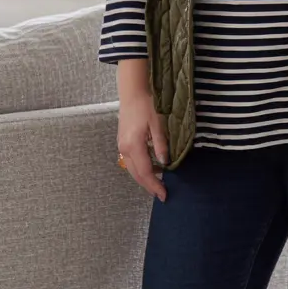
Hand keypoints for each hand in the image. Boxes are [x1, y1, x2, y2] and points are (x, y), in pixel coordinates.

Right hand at [117, 60, 168, 201]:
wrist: (132, 93)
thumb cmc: (147, 105)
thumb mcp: (158, 124)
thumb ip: (161, 144)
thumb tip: (165, 163)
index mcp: (134, 145)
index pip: (145, 172)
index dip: (155, 185)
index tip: (164, 195)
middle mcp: (125, 149)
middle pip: (136, 174)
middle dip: (149, 186)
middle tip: (162, 194)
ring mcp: (122, 146)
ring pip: (133, 169)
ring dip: (145, 178)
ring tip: (159, 183)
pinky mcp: (123, 143)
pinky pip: (132, 161)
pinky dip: (141, 168)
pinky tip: (153, 168)